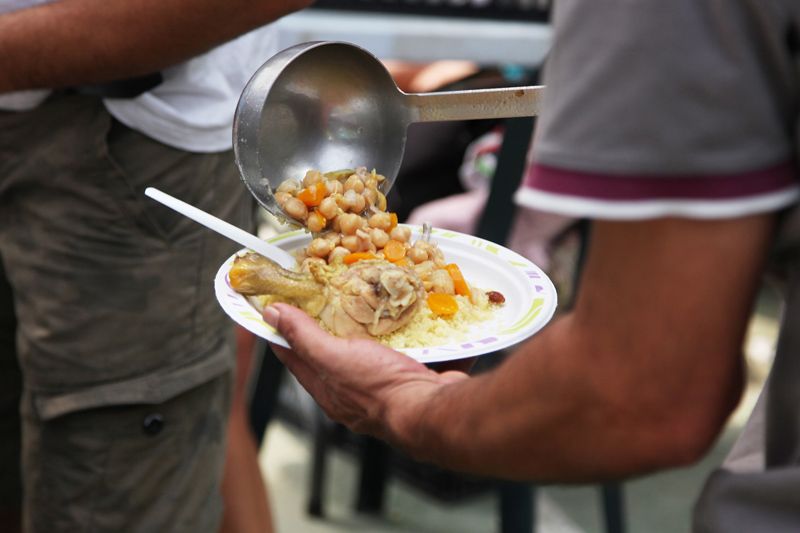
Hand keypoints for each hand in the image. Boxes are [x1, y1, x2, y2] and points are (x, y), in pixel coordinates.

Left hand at [263, 303, 468, 443]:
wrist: (432, 410)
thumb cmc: (382, 388)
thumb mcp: (334, 356)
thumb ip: (304, 336)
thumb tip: (272, 315)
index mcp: (327, 389)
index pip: (293, 358)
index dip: (282, 333)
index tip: (275, 310)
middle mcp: (350, 394)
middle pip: (328, 357)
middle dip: (324, 330)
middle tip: (320, 301)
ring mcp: (380, 389)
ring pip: (364, 356)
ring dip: (362, 335)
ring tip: (362, 309)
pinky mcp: (407, 380)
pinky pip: (396, 355)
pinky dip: (394, 339)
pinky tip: (399, 326)